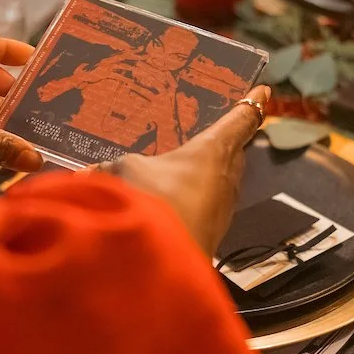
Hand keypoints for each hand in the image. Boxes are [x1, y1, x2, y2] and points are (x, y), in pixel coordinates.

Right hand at [94, 86, 269, 255]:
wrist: (166, 263)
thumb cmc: (156, 200)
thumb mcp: (127, 172)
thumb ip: (112, 168)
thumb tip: (89, 173)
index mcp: (214, 149)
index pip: (241, 119)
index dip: (252, 102)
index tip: (263, 89)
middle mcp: (228, 176)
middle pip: (235, 151)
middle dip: (228, 141)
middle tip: (216, 131)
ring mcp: (224, 207)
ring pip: (223, 181)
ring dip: (209, 174)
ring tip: (187, 168)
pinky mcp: (214, 232)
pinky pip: (209, 205)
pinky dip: (196, 199)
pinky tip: (174, 202)